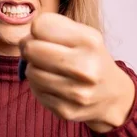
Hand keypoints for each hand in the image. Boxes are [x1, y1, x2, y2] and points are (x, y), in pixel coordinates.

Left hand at [19, 13, 134, 132]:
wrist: (113, 95)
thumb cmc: (91, 58)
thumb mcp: (83, 34)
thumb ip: (53, 28)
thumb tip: (23, 42)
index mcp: (90, 41)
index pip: (40, 25)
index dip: (38, 30)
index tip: (45, 36)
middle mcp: (85, 68)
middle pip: (31, 49)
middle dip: (31, 49)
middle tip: (40, 53)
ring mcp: (76, 92)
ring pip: (31, 72)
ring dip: (35, 68)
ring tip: (49, 69)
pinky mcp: (66, 110)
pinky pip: (36, 91)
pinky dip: (40, 86)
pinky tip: (54, 85)